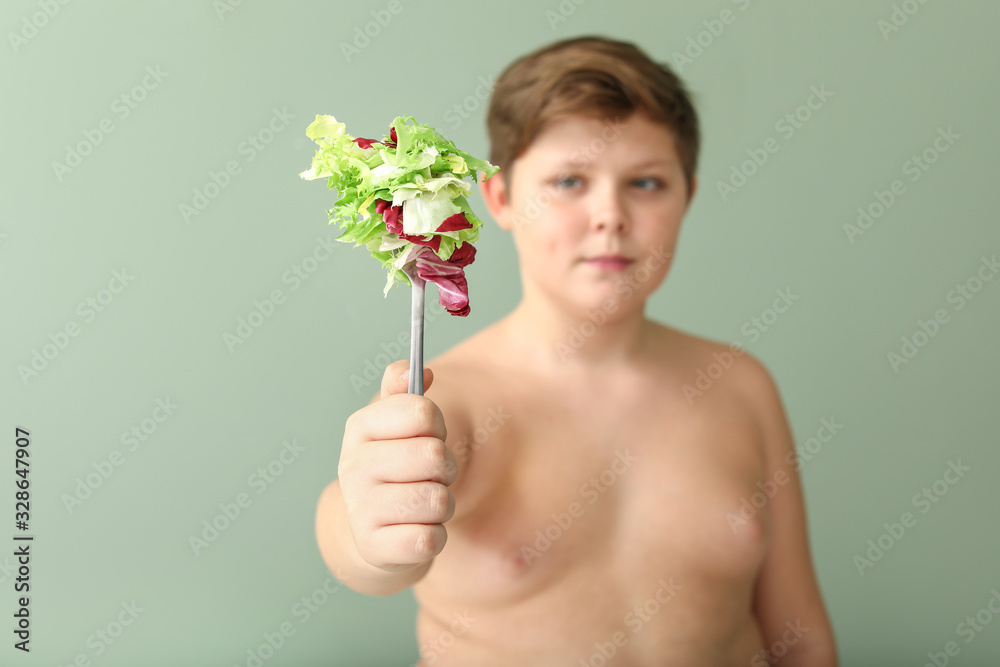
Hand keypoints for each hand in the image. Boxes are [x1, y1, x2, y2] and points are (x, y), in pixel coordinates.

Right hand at [338, 360, 456, 571]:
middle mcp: (353, 467)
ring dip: (443, 504)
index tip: (427, 434)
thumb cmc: (394, 469)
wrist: (371, 534)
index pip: (421, 411)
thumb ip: (404, 392)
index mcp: (360, 427)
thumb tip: (421, 370)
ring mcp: (361, 509)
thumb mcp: (394, 426)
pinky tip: (416, 531)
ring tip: (423, 504)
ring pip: (438, 499)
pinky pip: (430, 539)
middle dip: (446, 467)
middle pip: (434, 455)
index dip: (437, 424)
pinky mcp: (376, 549)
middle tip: (430, 475)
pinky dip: (435, 536)